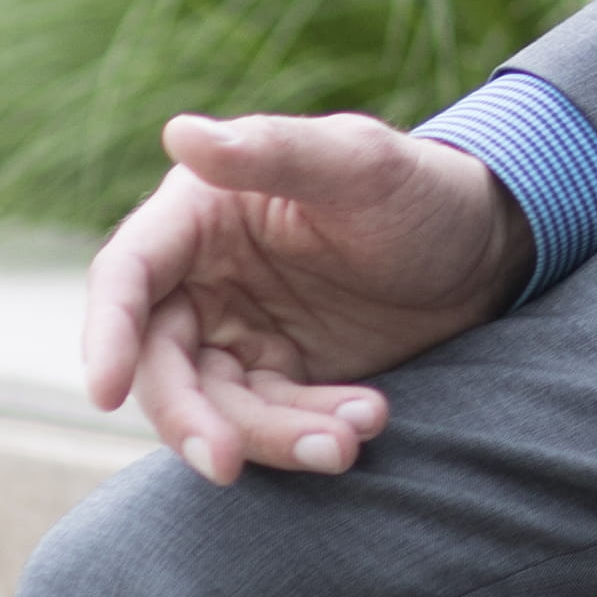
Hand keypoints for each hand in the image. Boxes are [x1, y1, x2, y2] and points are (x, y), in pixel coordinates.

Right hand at [79, 112, 531, 485]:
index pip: (128, 276)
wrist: (491, 248)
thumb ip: (275, 153)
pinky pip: (270, 422)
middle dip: (191, 419)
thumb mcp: (359, 162)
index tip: (104, 394)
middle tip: (230, 463)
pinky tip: (366, 422)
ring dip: (271, 435)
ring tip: (349, 438)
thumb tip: (181, 133)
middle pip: (161, 363)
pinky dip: (308, 433)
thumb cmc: (422, 187)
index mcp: (200, 215)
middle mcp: (203, 278)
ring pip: (218, 406)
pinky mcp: (281, 376)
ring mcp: (239, 334)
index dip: (108, 334)